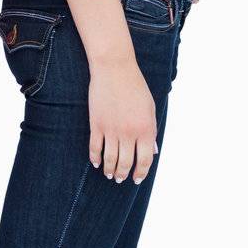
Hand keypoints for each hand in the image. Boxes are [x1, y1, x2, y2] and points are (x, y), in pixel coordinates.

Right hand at [88, 57, 157, 183]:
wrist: (114, 69)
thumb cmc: (135, 87)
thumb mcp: (150, 109)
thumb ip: (151, 131)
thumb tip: (152, 151)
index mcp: (146, 129)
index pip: (145, 160)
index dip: (141, 172)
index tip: (136, 178)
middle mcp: (129, 133)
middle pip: (126, 163)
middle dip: (123, 174)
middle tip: (120, 179)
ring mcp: (111, 129)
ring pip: (110, 159)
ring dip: (110, 170)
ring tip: (109, 174)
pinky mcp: (96, 124)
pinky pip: (95, 147)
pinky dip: (95, 158)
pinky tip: (96, 163)